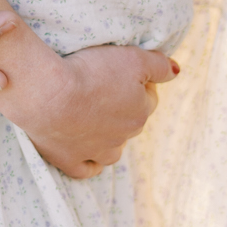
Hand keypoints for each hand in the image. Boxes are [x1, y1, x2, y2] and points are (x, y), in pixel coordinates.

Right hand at [0, 30, 177, 178]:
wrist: (49, 95)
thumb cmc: (91, 72)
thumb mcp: (132, 58)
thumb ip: (159, 64)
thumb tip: (177, 71)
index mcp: (139, 112)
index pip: (149, 98)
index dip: (138, 83)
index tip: (121, 71)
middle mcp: (123, 137)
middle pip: (131, 122)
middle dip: (124, 108)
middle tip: (103, 87)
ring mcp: (96, 152)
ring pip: (113, 150)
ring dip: (110, 137)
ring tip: (94, 117)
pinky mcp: (70, 161)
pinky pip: (87, 169)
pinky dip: (90, 163)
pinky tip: (88, 154)